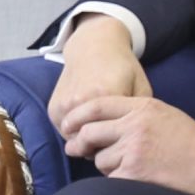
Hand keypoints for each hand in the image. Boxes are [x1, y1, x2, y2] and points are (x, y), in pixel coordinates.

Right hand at [47, 12, 151, 137]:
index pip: (115, 139)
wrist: (93, 46)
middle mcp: (81, 101)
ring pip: (76, 142)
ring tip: (101, 132)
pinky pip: (65, 134)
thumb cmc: (122, 69)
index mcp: (106, 95)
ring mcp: (64, 105)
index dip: (124, 146)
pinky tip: (88, 123)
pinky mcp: (53, 108)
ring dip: (88, 143)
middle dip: (104, 148)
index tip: (128, 142)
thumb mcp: (141, 88)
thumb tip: (134, 146)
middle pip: (93, 144)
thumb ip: (139, 118)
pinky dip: (76, 134)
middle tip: (114, 141)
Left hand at [57, 94, 194, 194]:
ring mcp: (134, 150)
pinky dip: (117, 179)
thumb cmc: (190, 139)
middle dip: (79, 143)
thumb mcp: (161, 112)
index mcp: (141, 107)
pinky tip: (131, 178)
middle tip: (74, 149)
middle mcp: (134, 126)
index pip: (96, 106)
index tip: (67, 124)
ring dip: (106, 164)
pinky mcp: (137, 173)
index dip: (77, 115)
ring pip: (100, 158)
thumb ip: (132, 112)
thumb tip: (100, 120)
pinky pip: (112, 177)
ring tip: (125, 165)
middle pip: (90, 132)